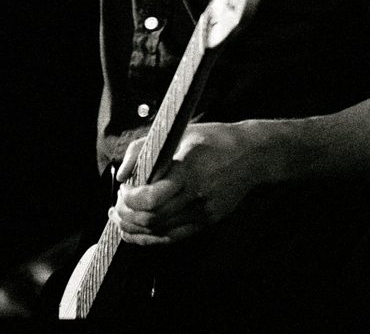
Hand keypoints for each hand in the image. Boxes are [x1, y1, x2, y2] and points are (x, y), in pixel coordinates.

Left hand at [110, 122, 257, 245]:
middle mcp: (197, 196)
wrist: (252, 155)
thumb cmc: (215, 139)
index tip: (122, 191)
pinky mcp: (207, 222)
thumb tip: (121, 174)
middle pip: (153, 220)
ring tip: (121, 219)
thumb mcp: (179, 132)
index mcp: (189, 171)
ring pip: (161, 233)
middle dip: (127, 217)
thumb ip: (144, 149)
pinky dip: (151, 238)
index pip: (153, 199)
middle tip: (116, 207)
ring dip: (135, 230)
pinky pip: (173, 238)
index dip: (131, 201)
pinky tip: (139, 231)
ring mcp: (203, 213)